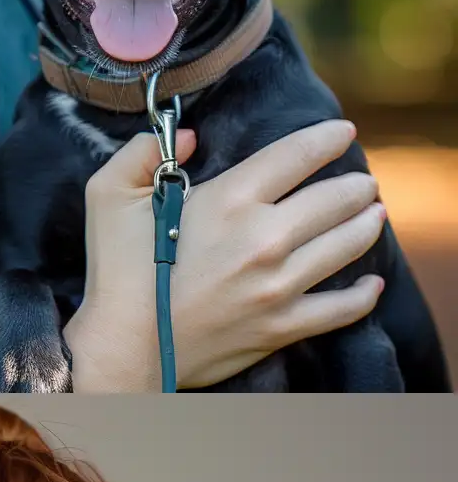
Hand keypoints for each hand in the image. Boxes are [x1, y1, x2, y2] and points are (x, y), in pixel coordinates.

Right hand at [65, 121, 384, 389]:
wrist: (123, 349)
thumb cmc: (115, 272)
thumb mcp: (107, 196)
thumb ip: (141, 153)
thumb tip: (187, 134)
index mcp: (228, 201)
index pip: (298, 155)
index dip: (328, 137)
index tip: (343, 132)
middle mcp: (264, 239)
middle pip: (336, 198)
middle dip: (356, 185)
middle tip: (362, 182)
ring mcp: (278, 285)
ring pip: (348, 245)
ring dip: (367, 225)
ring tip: (374, 215)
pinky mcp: (281, 326)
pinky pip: (341, 308)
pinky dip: (363, 295)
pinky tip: (371, 284)